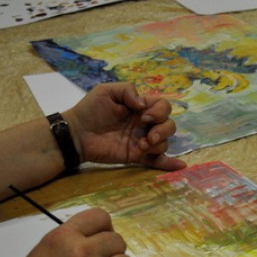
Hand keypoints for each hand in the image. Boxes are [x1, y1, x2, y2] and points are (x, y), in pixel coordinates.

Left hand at [63, 83, 186, 170]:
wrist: (76, 134)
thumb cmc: (90, 110)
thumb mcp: (107, 91)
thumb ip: (127, 90)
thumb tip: (144, 105)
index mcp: (140, 107)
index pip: (163, 106)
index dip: (159, 111)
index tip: (143, 116)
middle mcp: (145, 124)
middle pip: (169, 125)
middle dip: (162, 130)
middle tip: (146, 135)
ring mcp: (142, 141)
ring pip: (165, 142)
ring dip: (158, 144)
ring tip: (140, 146)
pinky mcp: (136, 156)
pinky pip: (157, 161)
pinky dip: (169, 164)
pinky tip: (180, 165)